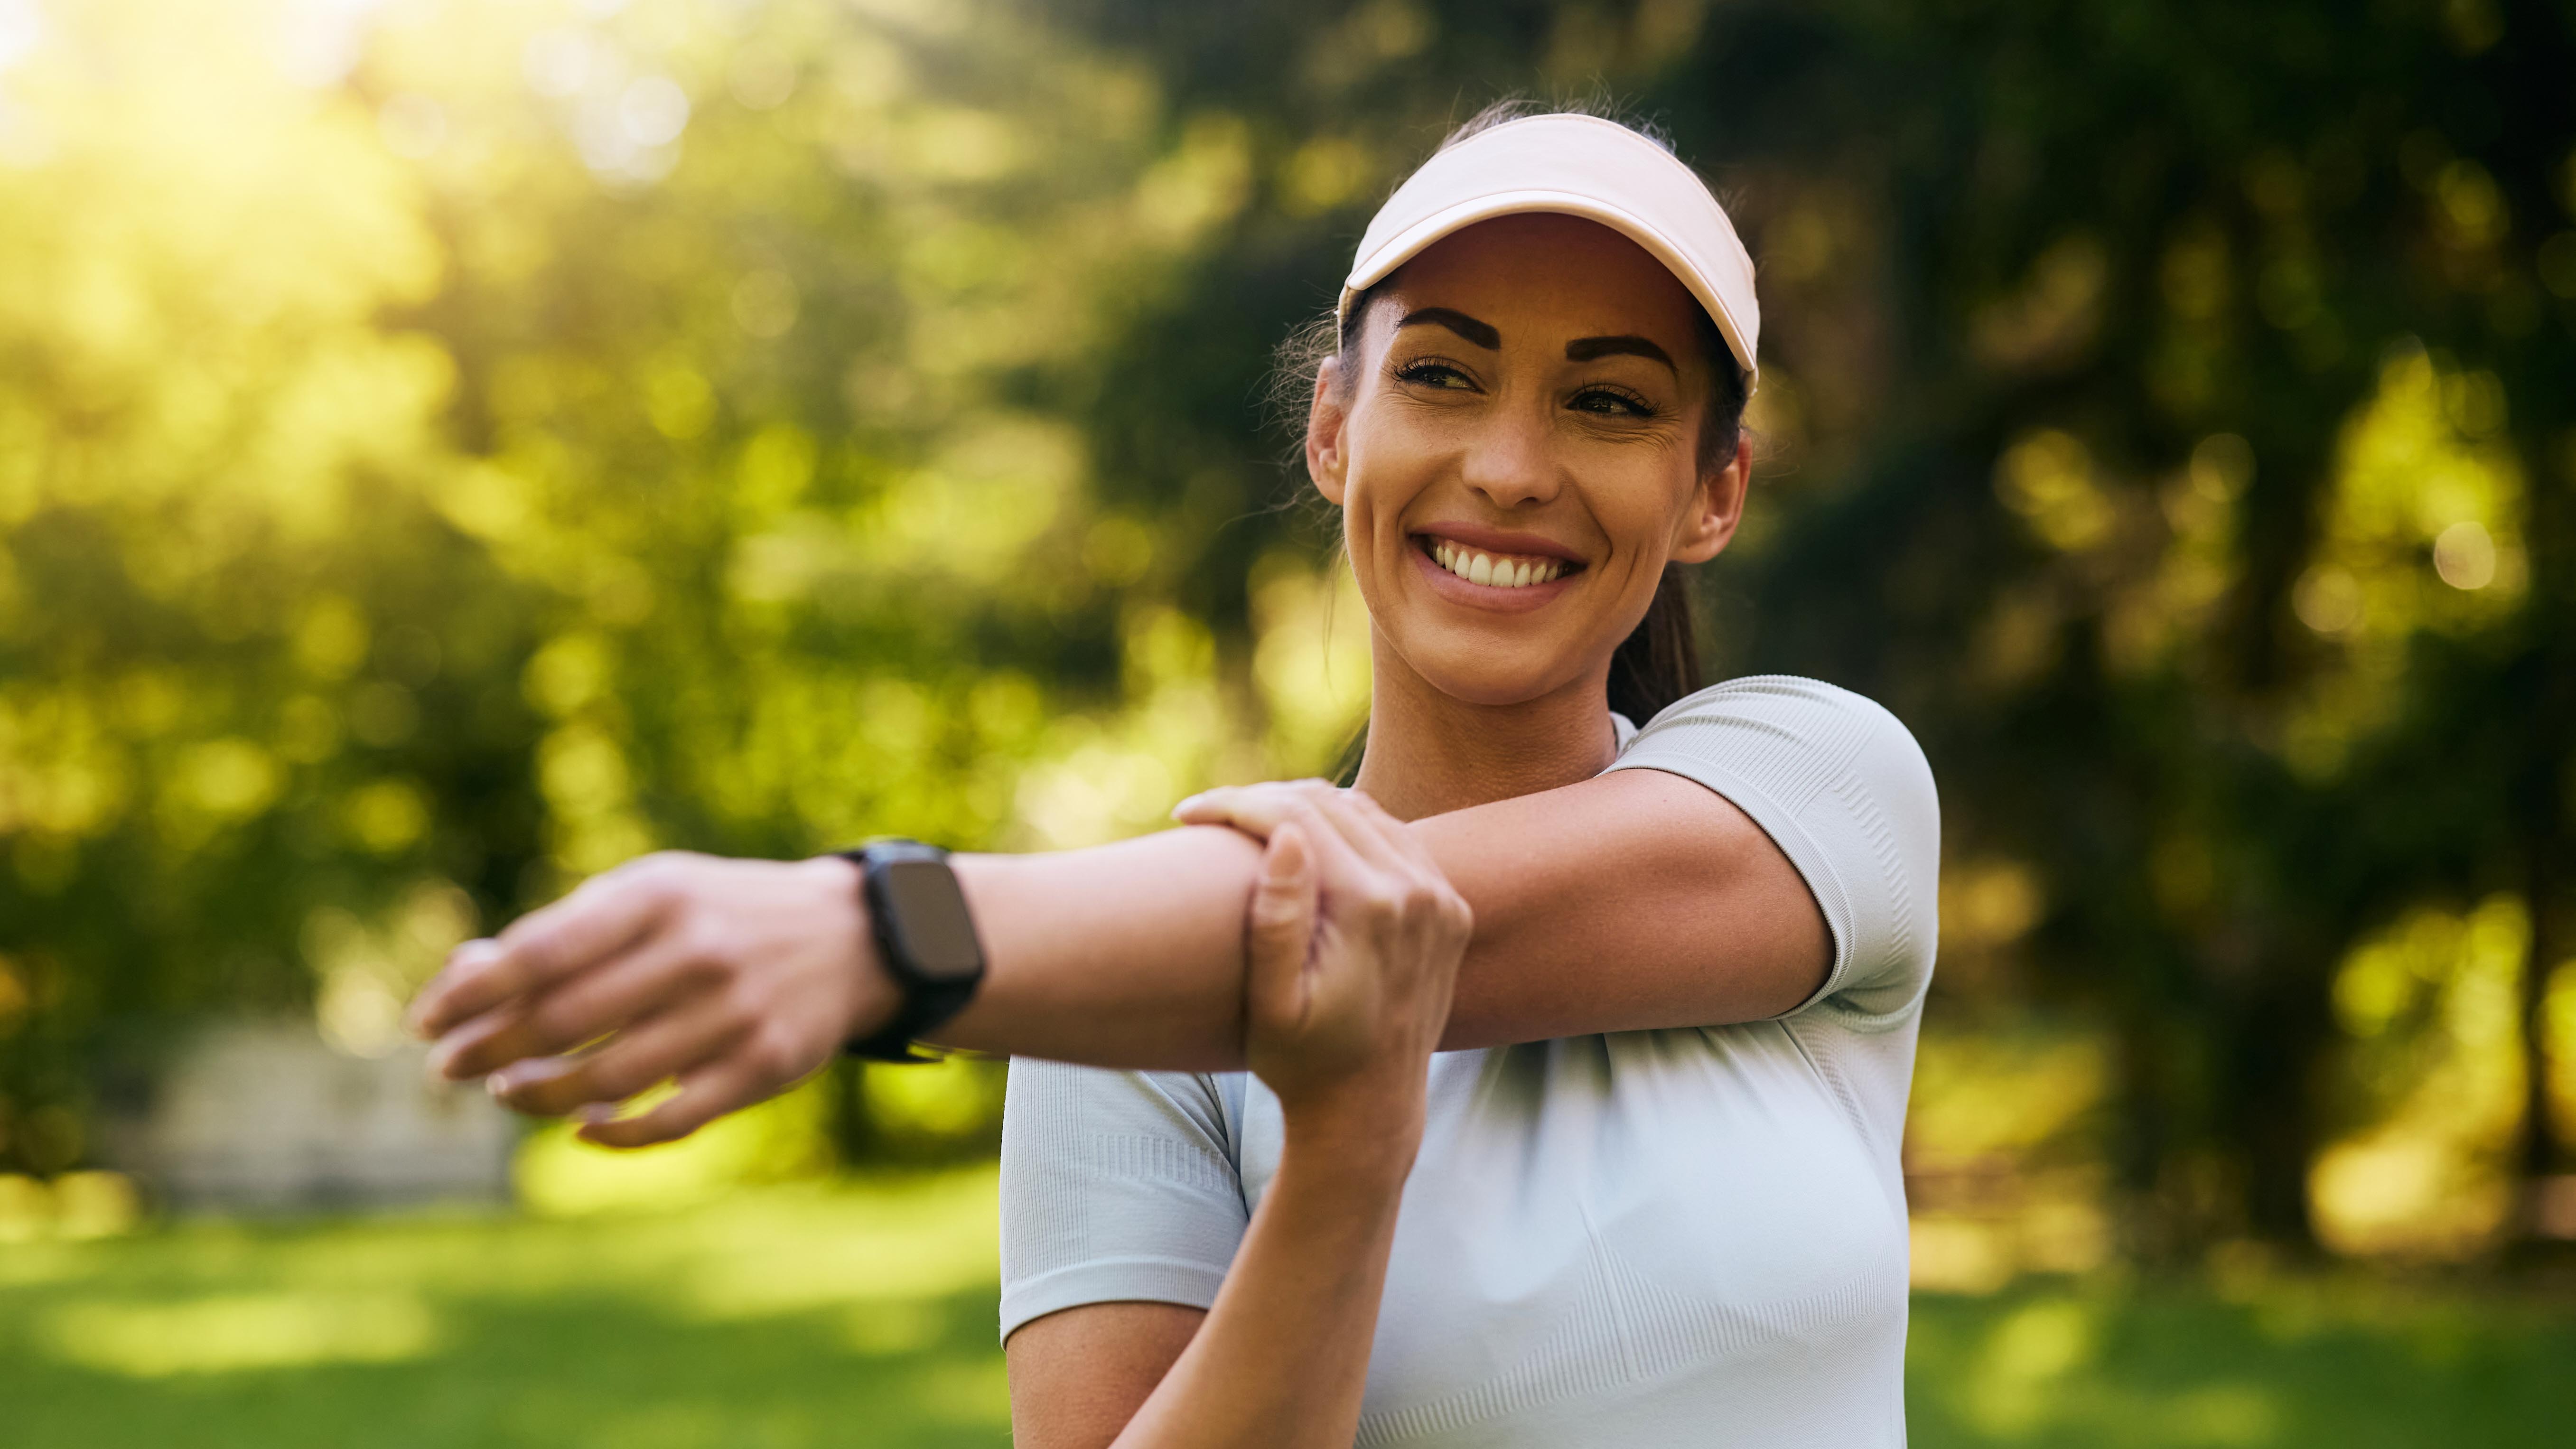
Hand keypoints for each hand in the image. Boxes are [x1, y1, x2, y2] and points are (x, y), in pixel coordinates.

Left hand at [402, 851, 895, 1147]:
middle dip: (485, 1050)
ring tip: (505, 1091)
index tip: (423, 1021)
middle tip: (446, 1068)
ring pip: (605, 1081)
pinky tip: (580, 1124)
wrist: (852, 937)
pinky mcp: (763, 1069)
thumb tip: (462, 979)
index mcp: (660, 896)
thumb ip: (565, 933)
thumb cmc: (720, 914)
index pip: (540, 952)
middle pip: (561, 1022)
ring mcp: (733, 1016)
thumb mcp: (652, 896)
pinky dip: (610, 1132)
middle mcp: (696, 953)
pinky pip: (667, 1121)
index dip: (469, 993)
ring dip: (536, 1096)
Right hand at [1200, 784, 1471, 1129]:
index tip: (1186, 814)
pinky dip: (1348, 829)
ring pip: (1364, 811)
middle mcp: (1418, 891)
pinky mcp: (1450, 906)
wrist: (1370, 1109)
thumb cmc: (1303, 1064)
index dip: (1233, 805)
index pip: (1296, 817)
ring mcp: (1442, 896)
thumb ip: (1277, 920)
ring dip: (1304, 808)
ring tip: (1249, 825)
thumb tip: (1284, 836)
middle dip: (1261, 799)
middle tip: (1210, 817)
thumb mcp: (1271, 1006)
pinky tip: (1308, 844)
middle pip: (1330, 804)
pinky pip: (1394, 837)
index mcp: (1373, 908)